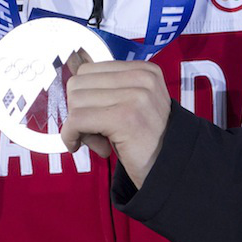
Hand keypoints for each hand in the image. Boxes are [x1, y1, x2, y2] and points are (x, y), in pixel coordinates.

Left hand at [59, 51, 170, 186]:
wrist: (171, 172)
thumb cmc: (144, 141)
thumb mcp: (131, 105)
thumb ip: (107, 90)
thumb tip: (71, 70)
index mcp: (144, 70)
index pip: (88, 70)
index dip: (83, 97)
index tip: (94, 118)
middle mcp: (142, 78)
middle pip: (78, 84)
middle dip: (77, 110)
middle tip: (94, 132)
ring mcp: (135, 97)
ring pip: (75, 102)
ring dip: (77, 126)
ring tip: (98, 140)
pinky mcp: (125, 118)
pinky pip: (77, 120)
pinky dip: (70, 135)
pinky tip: (77, 146)